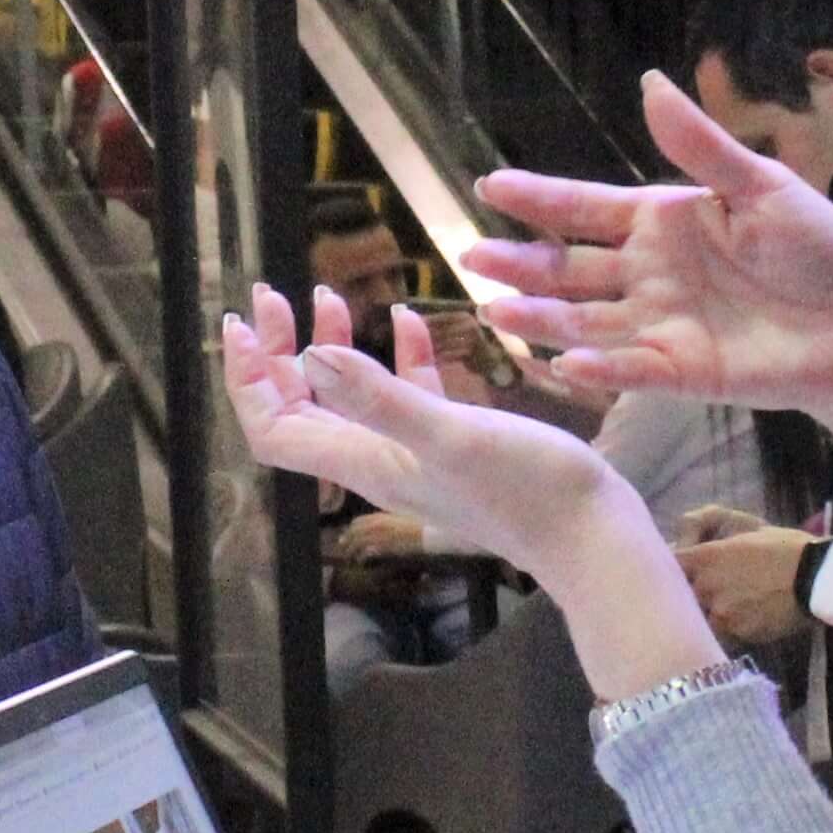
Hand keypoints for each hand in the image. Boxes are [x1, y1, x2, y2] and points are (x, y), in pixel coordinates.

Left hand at [217, 287, 625, 578]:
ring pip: (352, 400)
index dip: (247, 379)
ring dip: (330, 349)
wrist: (592, 537)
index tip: (241, 322)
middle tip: (271, 295)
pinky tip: (407, 320)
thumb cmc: (525, 488)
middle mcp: (378, 463)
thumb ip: (379, 396)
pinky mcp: (458, 447)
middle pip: (302, 411)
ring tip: (328, 295)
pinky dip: (400, 357)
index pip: (276, 427)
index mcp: (363, 461)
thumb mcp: (448, 433)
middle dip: (277, 354)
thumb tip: (310, 357)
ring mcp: (418, 456)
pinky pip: (411, 397)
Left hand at [320, 510, 430, 571]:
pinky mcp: (384, 545)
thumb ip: (387, 522)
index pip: (359, 521)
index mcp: (381, 516)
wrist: (429, 533)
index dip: (351, 529)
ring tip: (349, 557)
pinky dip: (361, 556)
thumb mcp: (399, 519)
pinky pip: (367, 550)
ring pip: (358, 541)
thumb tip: (379, 527)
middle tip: (343, 547)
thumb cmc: (418, 525)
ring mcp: (380, 534)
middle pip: (354, 530)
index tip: (347, 535)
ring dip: (351, 549)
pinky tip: (360, 561)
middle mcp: (378, 523)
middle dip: (347, 539)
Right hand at [461, 69, 832, 423]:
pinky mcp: (681, 370)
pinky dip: (596, 365)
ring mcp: (660, 324)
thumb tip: (649, 82)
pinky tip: (561, 360)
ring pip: (584, 319)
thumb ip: (700, 146)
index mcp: (664, 222)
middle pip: (569, 267)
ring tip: (494, 310)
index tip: (490, 185)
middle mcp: (650, 274)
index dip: (540, 198)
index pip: (586, 208)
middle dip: (521, 262)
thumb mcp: (761, 186)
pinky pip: (629, 367)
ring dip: (540, 318)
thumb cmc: (819, 248)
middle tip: (472, 254)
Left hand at [675, 525, 812, 649]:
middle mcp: (706, 587)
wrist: (816, 578)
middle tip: (718, 589)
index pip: (671, 567)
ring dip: (715, 613)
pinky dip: (734, 627)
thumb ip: (714, 529)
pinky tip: (752, 617)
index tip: (684, 570)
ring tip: (738, 607)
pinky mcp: (738, 634)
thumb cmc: (785, 547)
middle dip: (697, 593)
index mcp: (706, 558)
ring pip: (705, 617)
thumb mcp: (749, 527)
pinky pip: (727, 633)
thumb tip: (689, 530)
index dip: (677, 569)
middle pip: (685, 596)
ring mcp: (721, 614)